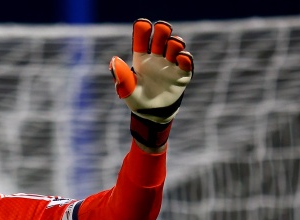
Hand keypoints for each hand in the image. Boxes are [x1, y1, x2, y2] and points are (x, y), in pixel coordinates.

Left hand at [109, 19, 193, 146]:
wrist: (152, 114)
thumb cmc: (137, 99)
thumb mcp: (126, 89)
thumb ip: (121, 76)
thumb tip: (113, 60)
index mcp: (141, 58)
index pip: (141, 41)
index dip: (142, 31)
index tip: (143, 24)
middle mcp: (157, 58)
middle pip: (160, 39)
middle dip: (162, 32)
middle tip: (162, 28)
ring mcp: (170, 64)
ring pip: (174, 48)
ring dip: (175, 44)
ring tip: (174, 44)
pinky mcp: (182, 74)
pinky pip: (186, 63)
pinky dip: (185, 59)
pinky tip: (181, 57)